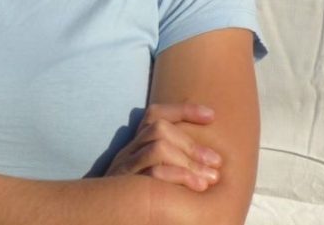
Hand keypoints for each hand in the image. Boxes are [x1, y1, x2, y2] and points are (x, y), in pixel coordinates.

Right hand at [105, 103, 222, 191]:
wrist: (107, 217)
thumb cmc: (141, 202)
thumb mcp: (158, 179)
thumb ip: (175, 164)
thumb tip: (211, 159)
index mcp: (136, 147)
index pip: (155, 115)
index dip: (184, 110)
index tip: (212, 115)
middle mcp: (128, 153)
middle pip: (159, 128)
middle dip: (192, 144)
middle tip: (217, 162)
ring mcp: (125, 168)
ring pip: (157, 148)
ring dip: (189, 161)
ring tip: (211, 179)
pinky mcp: (127, 187)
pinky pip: (154, 174)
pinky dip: (179, 176)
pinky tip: (198, 187)